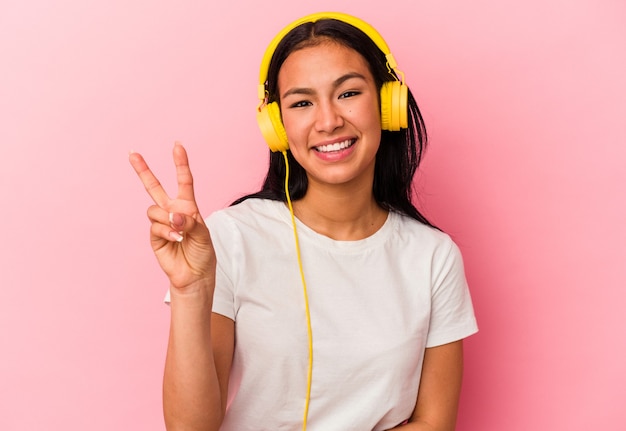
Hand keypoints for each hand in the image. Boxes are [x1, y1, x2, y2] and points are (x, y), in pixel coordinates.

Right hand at [129, 142, 215, 289]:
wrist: (194, 274)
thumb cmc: (202, 253)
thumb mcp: (203, 234)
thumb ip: (190, 222)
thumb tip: (173, 216)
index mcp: (188, 206)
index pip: (184, 181)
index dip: (181, 163)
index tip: (177, 145)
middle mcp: (173, 211)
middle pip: (154, 187)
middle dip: (143, 170)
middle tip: (132, 153)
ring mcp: (162, 223)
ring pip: (155, 210)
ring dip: (168, 220)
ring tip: (180, 233)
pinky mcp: (154, 236)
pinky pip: (155, 226)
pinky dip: (167, 232)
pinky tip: (176, 240)